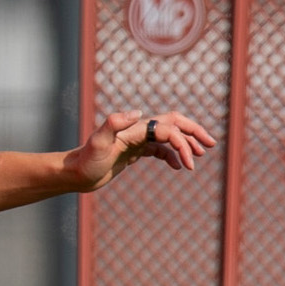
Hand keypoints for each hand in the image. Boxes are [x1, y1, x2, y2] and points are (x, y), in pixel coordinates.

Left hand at [64, 107, 213, 190]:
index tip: (188, 165)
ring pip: (169, 136)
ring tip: (199, 156)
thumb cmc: (85, 161)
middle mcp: (138, 130)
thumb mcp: (97, 143)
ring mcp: (137, 140)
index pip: (167, 129)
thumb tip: (137, 112)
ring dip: (186, 143)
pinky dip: (172, 155)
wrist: (74, 173)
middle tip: (210, 144)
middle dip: (194, 131)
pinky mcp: (134, 151)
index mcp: (135, 128)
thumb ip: (113, 124)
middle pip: (174, 123)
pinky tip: (178, 167)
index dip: (182, 144)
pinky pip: (159, 149)